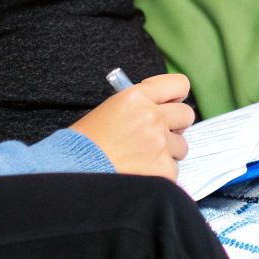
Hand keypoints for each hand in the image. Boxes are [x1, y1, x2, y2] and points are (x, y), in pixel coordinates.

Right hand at [70, 71, 194, 178]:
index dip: (176, 96)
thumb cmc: (85, 143)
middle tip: (157, 134)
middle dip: (175, 125)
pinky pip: (173, 169)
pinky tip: (140, 173)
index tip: (170, 104)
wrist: (72, 170)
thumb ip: (139, 104)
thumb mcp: (109, 110)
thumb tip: (164, 107)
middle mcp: (152, 117)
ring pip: (181, 145)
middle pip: (186, 115)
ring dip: (167, 151)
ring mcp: (159, 144)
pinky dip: (160, 173)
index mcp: (137, 96)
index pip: (179, 84)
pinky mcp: (163, 170)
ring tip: (141, 158)